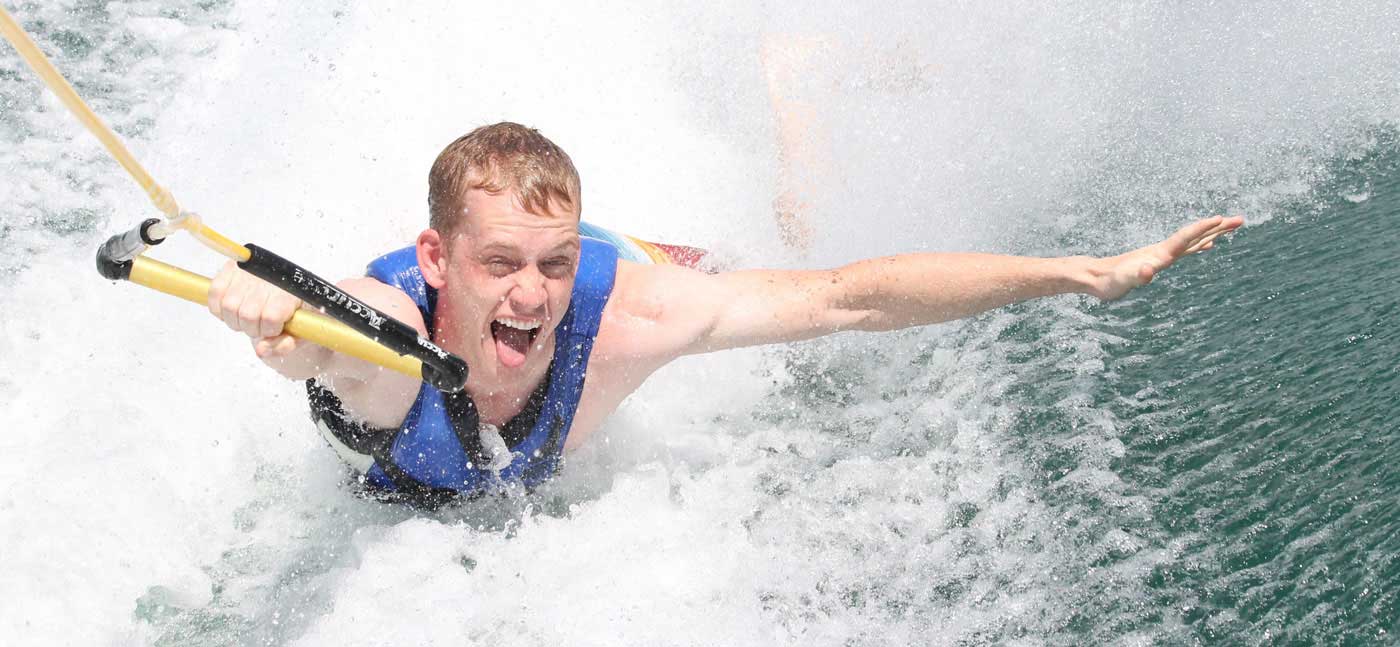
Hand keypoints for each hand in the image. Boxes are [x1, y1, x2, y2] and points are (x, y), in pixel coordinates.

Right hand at [206, 260, 303, 358]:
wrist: (292, 286)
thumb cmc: (297, 310)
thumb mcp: (300, 330)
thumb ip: (285, 345)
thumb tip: (261, 350)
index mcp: (290, 291)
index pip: (270, 317)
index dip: (270, 329)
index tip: (275, 328)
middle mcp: (268, 276)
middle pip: (247, 315)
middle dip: (252, 328)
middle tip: (260, 324)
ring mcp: (249, 270)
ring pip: (229, 306)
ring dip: (235, 319)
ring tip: (247, 317)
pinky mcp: (232, 267)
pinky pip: (215, 293)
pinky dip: (219, 308)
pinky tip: (234, 310)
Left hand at [1089, 216, 1243, 300]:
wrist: (1095, 277)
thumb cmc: (1109, 282)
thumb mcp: (1123, 281)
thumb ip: (1137, 276)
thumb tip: (1148, 270)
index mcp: (1159, 254)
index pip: (1185, 237)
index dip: (1202, 229)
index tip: (1221, 218)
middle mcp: (1163, 251)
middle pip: (1195, 235)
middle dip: (1218, 227)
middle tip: (1241, 219)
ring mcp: (1162, 254)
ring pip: (1193, 240)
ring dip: (1213, 233)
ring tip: (1231, 225)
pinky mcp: (1159, 260)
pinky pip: (1186, 250)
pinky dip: (1200, 245)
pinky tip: (1208, 245)